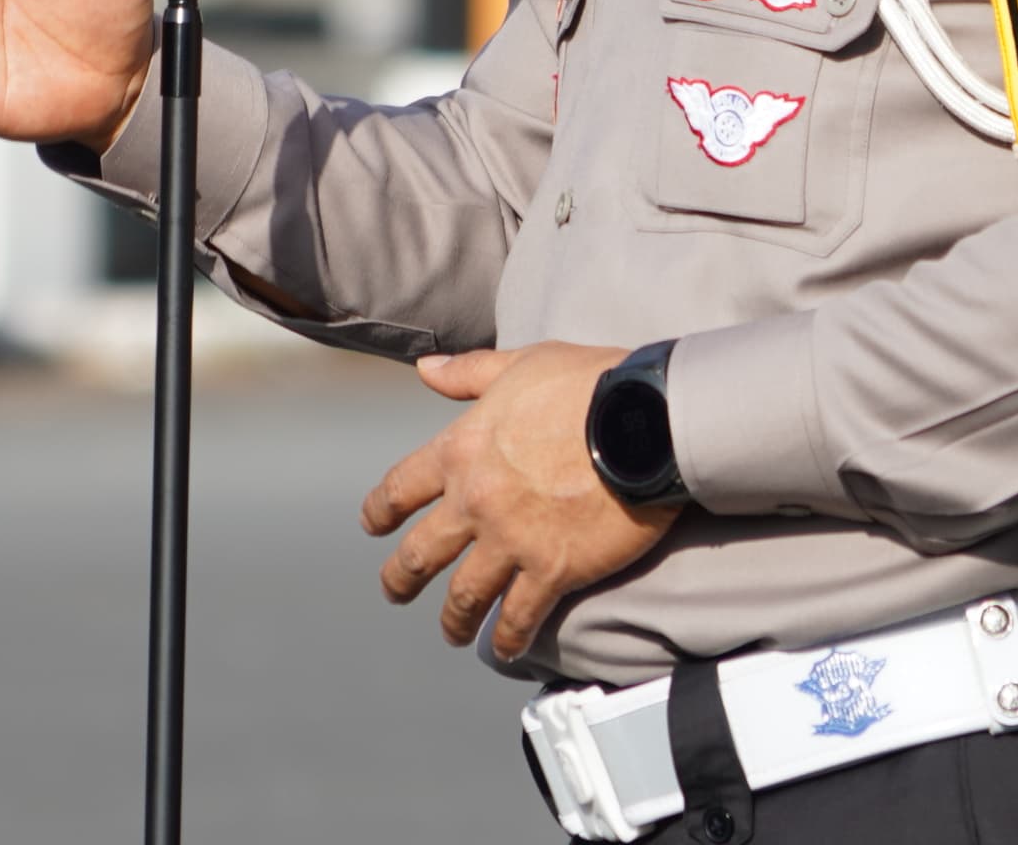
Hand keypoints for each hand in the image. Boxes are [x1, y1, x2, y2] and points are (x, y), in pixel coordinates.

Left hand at [362, 342, 679, 661]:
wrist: (643, 422)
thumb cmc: (586, 385)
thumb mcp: (520, 365)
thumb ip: (469, 374)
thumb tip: (425, 369)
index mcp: (460, 449)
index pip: (401, 488)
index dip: (380, 511)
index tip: (373, 526)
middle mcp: (475, 501)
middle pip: (421, 553)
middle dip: (401, 579)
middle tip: (395, 592)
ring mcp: (511, 541)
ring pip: (465, 595)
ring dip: (453, 620)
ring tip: (451, 634)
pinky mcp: (552, 570)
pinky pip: (520, 617)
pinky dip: (509, 640)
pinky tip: (506, 651)